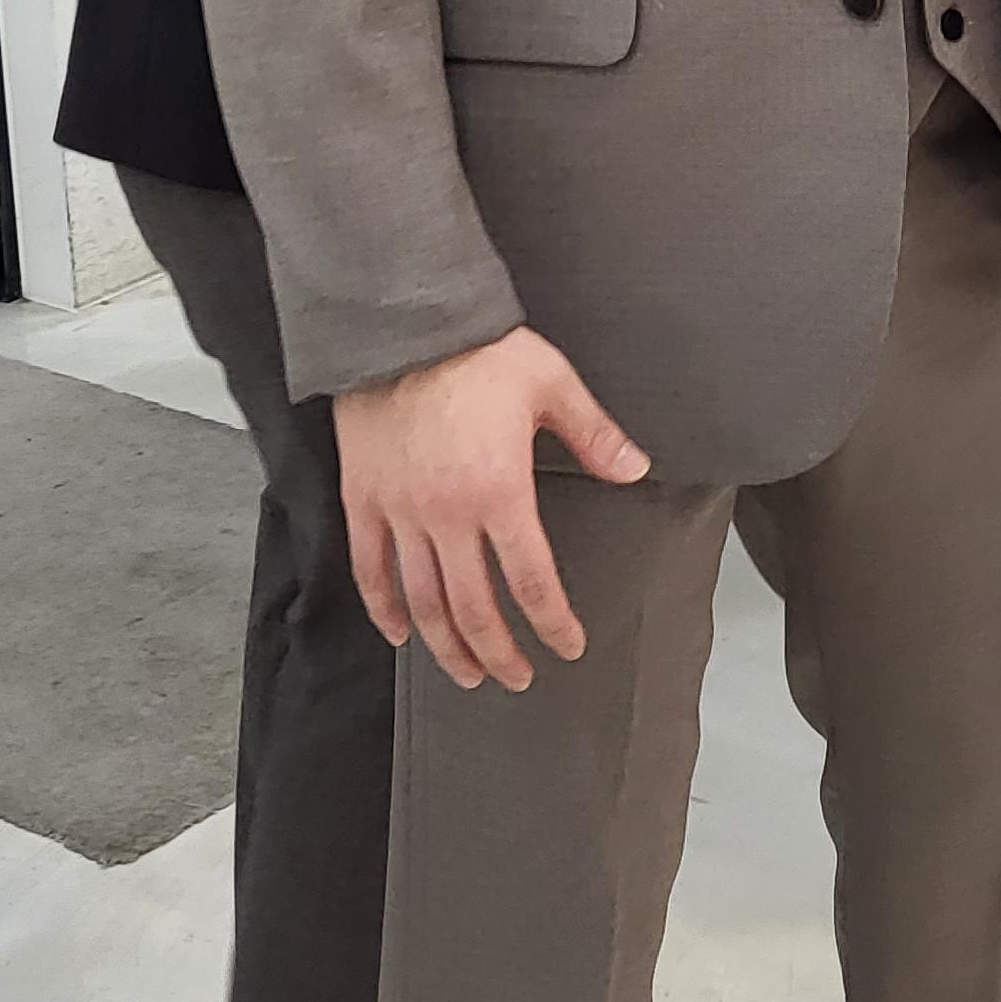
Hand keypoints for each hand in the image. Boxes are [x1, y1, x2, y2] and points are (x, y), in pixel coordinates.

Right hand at [335, 326, 649, 693]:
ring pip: (422, 601)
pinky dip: (384, 609)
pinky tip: (401, 634)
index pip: (530, 581)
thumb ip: (594, 434)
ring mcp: (400, 511)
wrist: (398, 322)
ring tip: (466, 672)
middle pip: (474, 608)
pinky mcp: (365, 500)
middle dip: (500, 653)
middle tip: (516, 679)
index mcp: (500, 491)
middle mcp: (447, 514)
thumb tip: (635, 469)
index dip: (551, 623)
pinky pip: (371, 569)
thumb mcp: (551, 384)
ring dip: (446, 646)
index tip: (567, 646)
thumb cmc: (477, 351)